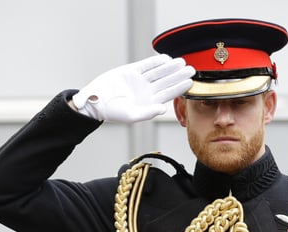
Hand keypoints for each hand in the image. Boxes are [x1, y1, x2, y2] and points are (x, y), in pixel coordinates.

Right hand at [71, 54, 194, 122]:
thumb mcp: (130, 115)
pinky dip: (156, 61)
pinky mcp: (131, 71)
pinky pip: (146, 65)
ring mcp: (139, 81)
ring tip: (182, 62)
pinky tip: (166, 59)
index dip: (179, 87)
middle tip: (192, 69)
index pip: (168, 94)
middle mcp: (146, 91)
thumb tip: (162, 109)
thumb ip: (147, 113)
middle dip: (179, 75)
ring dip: (170, 67)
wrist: (95, 100)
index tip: (190, 81)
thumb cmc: (111, 112)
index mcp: (148, 103)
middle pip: (166, 81)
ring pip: (158, 72)